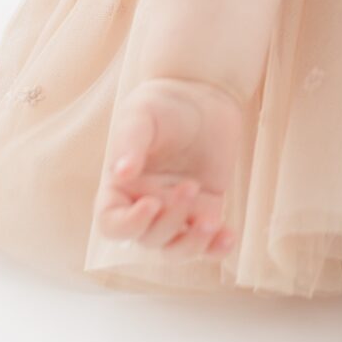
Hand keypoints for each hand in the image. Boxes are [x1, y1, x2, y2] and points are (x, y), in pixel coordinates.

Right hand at [94, 75, 243, 258]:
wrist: (202, 93)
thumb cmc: (162, 103)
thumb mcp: (140, 115)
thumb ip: (129, 142)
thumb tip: (120, 172)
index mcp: (120, 188)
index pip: (112, 224)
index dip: (129, 225)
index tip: (152, 203)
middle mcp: (145, 205)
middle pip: (148, 238)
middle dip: (170, 221)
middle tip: (190, 186)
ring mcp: (176, 211)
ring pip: (176, 249)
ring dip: (192, 244)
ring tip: (211, 222)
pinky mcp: (206, 209)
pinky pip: (207, 242)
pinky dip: (216, 248)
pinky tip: (228, 237)